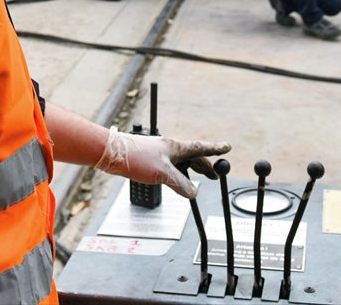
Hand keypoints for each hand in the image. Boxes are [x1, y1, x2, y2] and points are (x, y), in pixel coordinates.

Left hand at [94, 127, 230, 198]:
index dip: (215, 149)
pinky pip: (171, 167)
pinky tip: (177, 181)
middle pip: (193, 156)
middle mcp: (170, 149)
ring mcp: (160, 154)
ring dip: (192, 171)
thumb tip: (194, 193)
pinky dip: (179, 174)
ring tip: (200, 180)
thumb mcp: (162, 174)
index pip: (201, 148)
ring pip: (182, 162)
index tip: (227, 147)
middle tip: (215, 176)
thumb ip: (180, 184)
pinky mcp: (151, 160)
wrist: (112, 153)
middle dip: (205, 165)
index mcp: (176, 147)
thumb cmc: (137, 158)